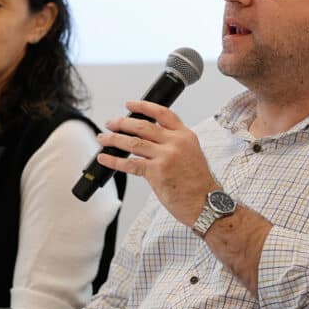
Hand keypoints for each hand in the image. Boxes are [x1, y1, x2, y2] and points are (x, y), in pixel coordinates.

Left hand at [96, 100, 217, 226]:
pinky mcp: (156, 172)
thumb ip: (173, 143)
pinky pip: (129, 164)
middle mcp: (175, 143)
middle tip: (110, 123)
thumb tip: (148, 138)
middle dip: (122, 123)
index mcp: (185, 136)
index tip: (129, 105)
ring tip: (103, 138)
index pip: (162, 113)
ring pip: (133, 142)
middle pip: (143, 126)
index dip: (143, 107)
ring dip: (114, 139)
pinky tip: (104, 158)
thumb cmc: (198, 183)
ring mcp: (165, 157)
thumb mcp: (191, 153)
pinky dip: (114, 160)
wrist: (205, 203)